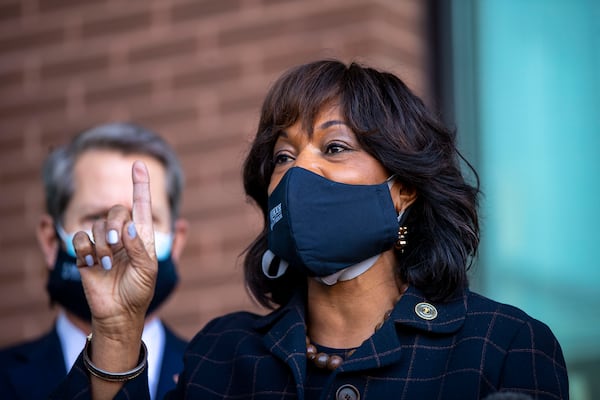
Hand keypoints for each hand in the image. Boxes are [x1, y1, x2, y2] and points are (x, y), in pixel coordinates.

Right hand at [72, 161, 156, 337]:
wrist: (118, 313)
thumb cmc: (138, 291)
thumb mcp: (147, 270)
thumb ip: (139, 247)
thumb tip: (128, 228)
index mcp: (141, 235)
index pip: (141, 205)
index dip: (140, 184)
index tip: (138, 164)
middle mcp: (122, 235)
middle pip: (116, 211)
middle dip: (115, 226)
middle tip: (116, 247)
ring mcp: (103, 243)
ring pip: (97, 226)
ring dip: (102, 246)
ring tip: (108, 265)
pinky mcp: (85, 253)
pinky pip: (81, 238)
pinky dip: (86, 250)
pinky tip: (93, 264)